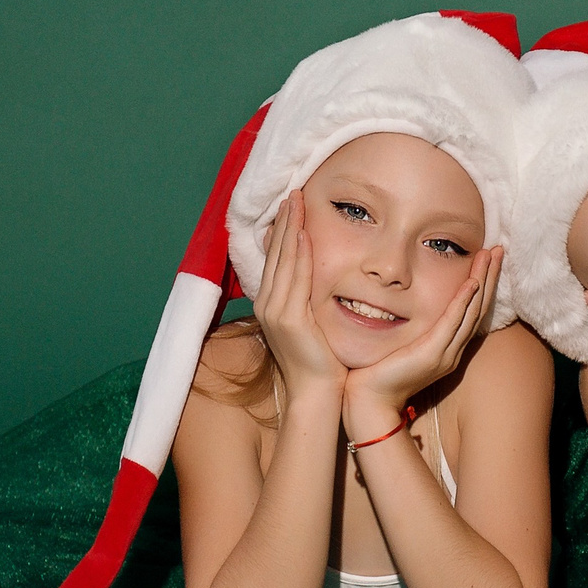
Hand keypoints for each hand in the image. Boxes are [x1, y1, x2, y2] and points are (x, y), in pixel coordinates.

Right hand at [252, 193, 344, 399]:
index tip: (290, 207)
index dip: (282, 231)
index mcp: (271, 305)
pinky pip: (297, 279)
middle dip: (285, 222)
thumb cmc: (320, 361)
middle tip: (292, 194)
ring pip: (284, 260)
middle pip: (276, 254)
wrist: (317, 393)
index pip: (276, 259)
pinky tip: (305, 234)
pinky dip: (300, 254)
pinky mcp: (289, 319)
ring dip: (291, 229)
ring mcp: (275, 311)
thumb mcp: (310, 323)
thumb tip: (313, 278)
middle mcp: (267, 305)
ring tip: (296, 202)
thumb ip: (306, 299)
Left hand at [343, 246, 502, 433]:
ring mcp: (444, 354)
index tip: (488, 260)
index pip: (471, 312)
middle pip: (478, 308)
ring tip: (490, 257)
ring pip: (471, 312)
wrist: (369, 402)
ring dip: (482, 281)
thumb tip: (405, 304)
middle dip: (489, 277)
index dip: (482, 285)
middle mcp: (452, 352)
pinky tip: (471, 283)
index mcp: (447, 349)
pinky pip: (452, 323)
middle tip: (500, 250)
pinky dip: (463, 302)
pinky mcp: (431, 355)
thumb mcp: (401, 346)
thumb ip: (413, 329)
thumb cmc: (378, 373)